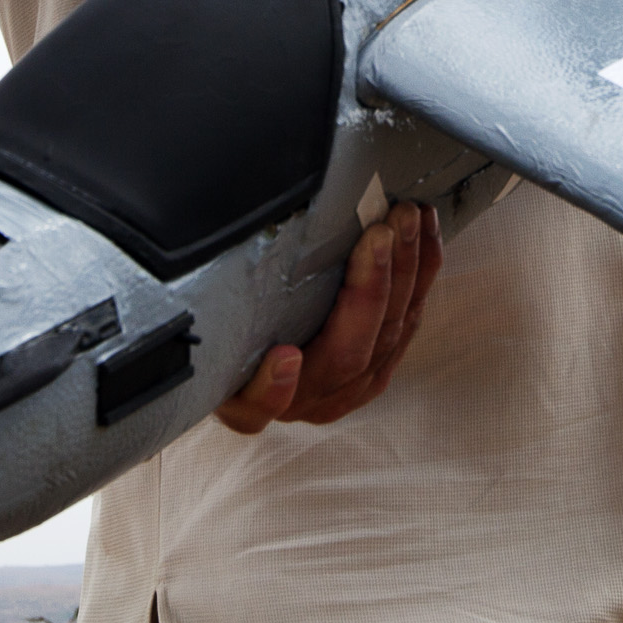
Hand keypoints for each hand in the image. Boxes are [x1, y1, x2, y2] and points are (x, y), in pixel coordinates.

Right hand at [215, 201, 442, 433]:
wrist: (251, 357)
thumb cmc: (222, 339)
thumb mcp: (200, 337)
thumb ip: (204, 331)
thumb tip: (214, 301)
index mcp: (254, 404)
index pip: (266, 401)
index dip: (275, 386)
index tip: (283, 356)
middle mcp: (309, 402)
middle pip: (348, 356)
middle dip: (370, 289)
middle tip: (381, 231)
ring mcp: (351, 386)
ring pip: (389, 335)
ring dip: (405, 272)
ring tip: (408, 219)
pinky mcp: (381, 362)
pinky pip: (410, 319)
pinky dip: (421, 273)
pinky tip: (423, 234)